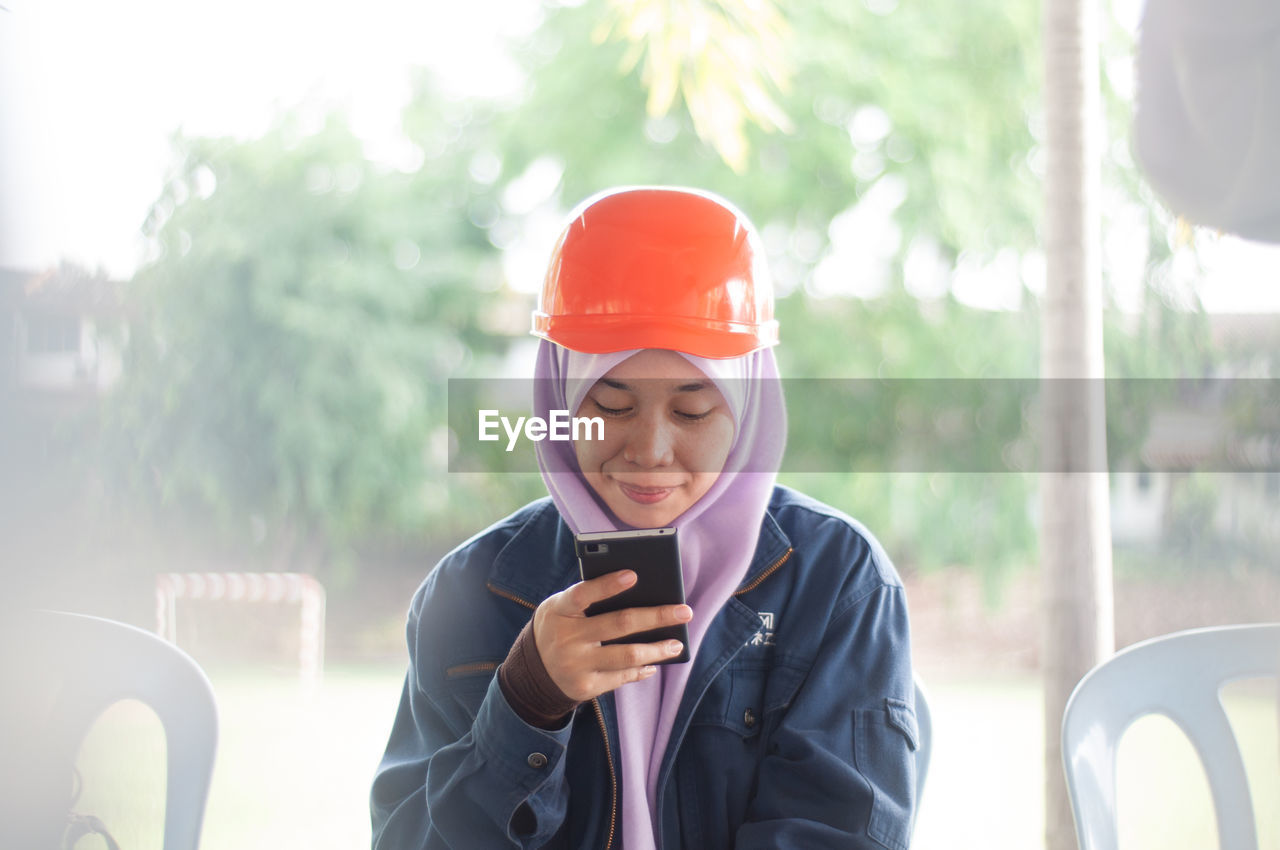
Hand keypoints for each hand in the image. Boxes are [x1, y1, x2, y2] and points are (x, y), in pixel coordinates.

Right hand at [532, 570, 693, 702]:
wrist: (532, 670)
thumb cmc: (559, 625)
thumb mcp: (562, 607)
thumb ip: (589, 599)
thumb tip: (640, 594)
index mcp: (560, 610)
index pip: (583, 594)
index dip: (607, 585)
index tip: (634, 575)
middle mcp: (567, 639)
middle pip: (618, 624)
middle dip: (656, 617)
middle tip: (685, 612)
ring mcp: (576, 665)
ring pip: (626, 656)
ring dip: (657, 649)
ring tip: (677, 644)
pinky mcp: (585, 687)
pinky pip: (621, 677)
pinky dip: (641, 668)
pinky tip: (655, 662)